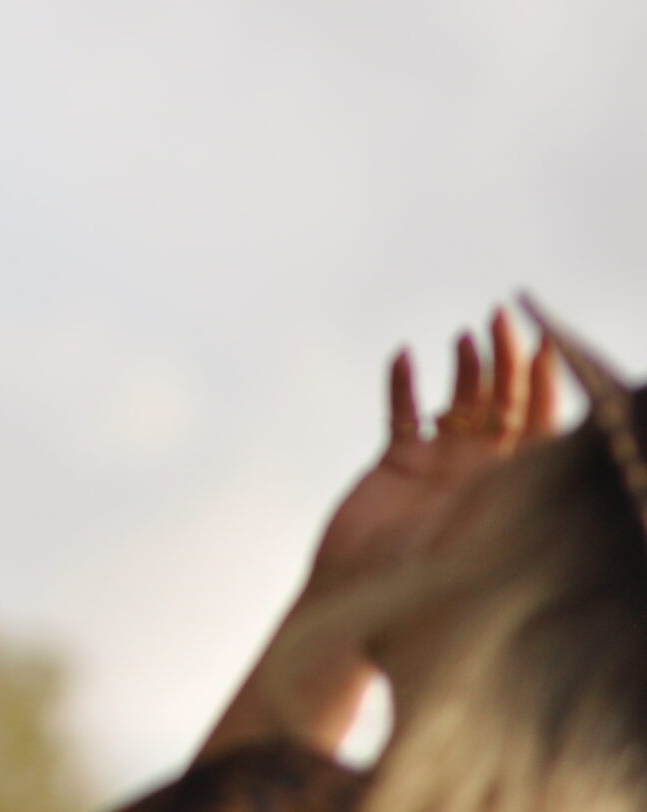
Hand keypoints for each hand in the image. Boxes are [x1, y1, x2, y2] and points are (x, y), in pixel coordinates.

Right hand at [309, 308, 560, 599]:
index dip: (545, 384)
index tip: (546, 342)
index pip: (540, 426)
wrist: (359, 599)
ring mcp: (440, 467)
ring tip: (465, 336)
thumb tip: (557, 450)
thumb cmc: (424, 587)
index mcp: (512, 492)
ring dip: (465, 369)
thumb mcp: (479, 541)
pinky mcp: (397, 465)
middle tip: (500, 318)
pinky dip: (402, 385)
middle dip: (507, 361)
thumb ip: (509, 499)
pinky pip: (403, 415)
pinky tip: (404, 357)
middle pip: (504, 405)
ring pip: (459, 404)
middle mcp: (483, 475)